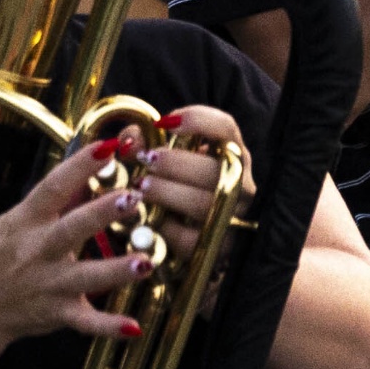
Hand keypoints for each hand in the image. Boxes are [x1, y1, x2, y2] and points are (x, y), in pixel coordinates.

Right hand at [0, 140, 158, 348]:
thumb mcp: (14, 222)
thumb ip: (51, 201)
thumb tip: (87, 168)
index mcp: (26, 221)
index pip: (53, 187)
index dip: (80, 166)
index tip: (108, 146)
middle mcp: (37, 251)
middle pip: (72, 228)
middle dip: (101, 214)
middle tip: (132, 198)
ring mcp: (48, 284)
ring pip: (85, 276)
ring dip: (115, 270)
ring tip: (144, 262)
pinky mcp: (56, 314)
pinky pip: (85, 322)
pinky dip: (108, 326)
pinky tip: (133, 327)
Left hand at [133, 106, 248, 260]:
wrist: (187, 237)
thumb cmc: (174, 188)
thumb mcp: (164, 161)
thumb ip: (144, 144)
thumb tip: (129, 140)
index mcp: (230, 154)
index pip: (226, 128)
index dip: (198, 119)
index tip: (165, 122)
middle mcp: (240, 184)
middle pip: (215, 168)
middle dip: (175, 163)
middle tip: (146, 160)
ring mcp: (233, 217)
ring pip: (205, 203)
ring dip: (167, 192)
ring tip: (141, 187)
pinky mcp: (218, 248)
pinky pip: (193, 238)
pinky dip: (167, 227)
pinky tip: (151, 219)